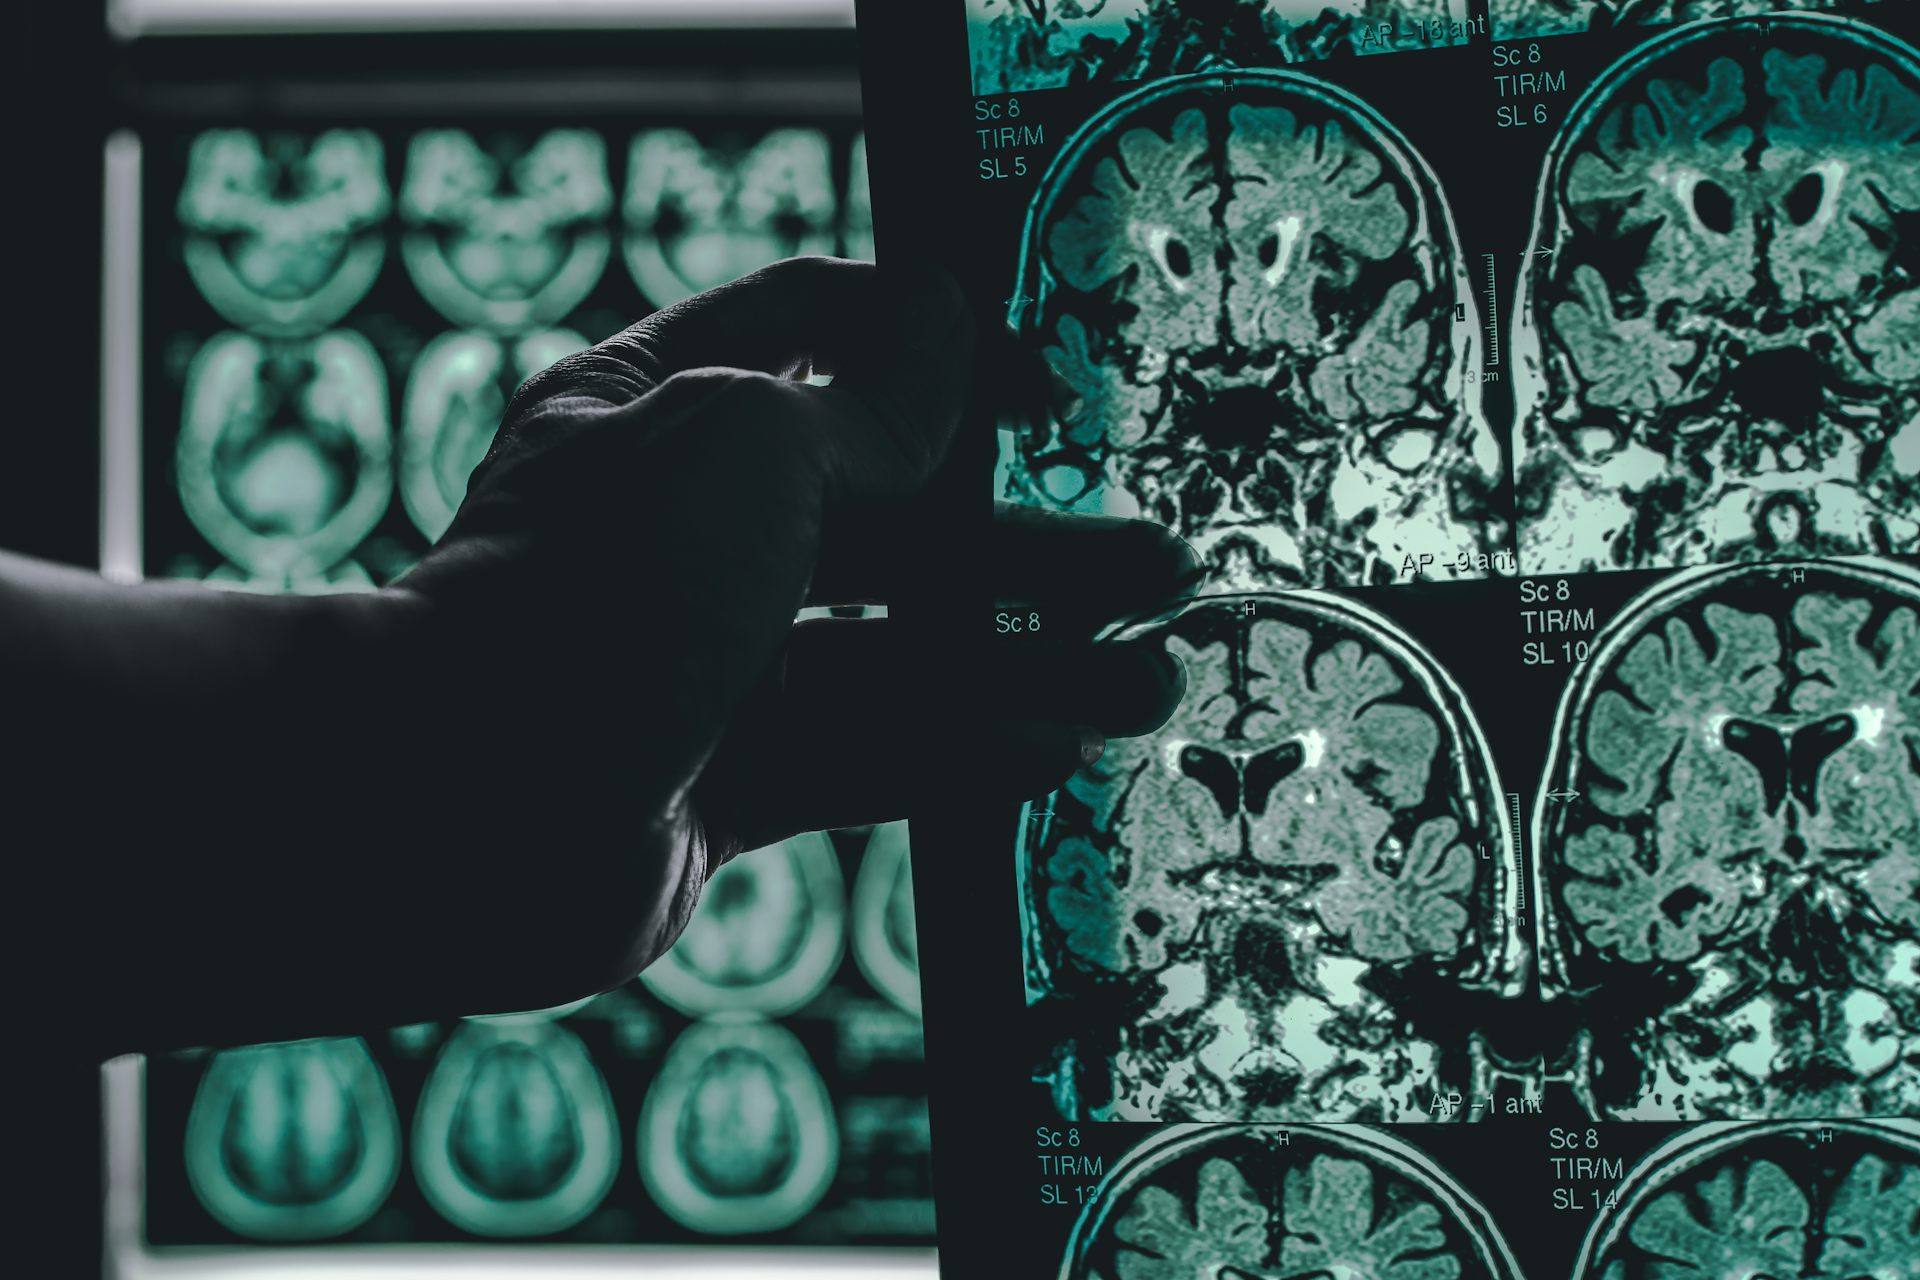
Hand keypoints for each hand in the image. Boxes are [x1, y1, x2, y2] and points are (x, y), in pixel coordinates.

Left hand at [395, 256, 1199, 995]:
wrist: (456, 811)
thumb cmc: (590, 594)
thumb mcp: (745, 449)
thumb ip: (867, 404)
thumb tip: (947, 318)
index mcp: (664, 408)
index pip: (816, 332)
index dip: (936, 345)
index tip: (1044, 386)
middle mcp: (685, 529)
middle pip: (891, 522)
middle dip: (1029, 547)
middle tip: (1156, 567)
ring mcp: (704, 660)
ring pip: (893, 655)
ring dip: (1023, 666)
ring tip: (1145, 684)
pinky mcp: (719, 778)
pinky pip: (859, 757)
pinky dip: (953, 753)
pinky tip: (1050, 751)